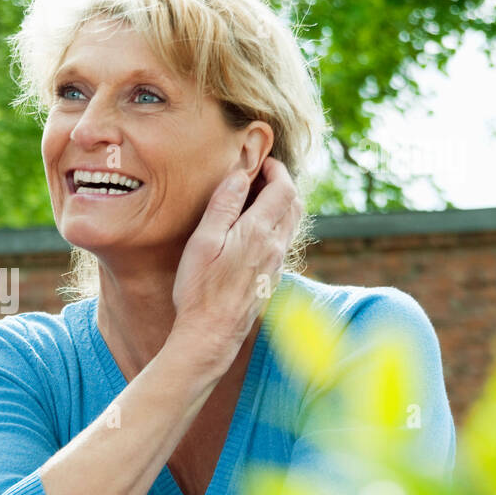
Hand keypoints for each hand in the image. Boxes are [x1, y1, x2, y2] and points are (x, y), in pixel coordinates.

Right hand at [171, 156, 302, 369]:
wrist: (211, 334)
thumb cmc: (200, 289)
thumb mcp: (204, 242)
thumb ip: (224, 206)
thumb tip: (240, 176)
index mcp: (259, 232)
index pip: (283, 189)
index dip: (276, 169)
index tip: (260, 161)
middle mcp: (275, 246)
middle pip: (294, 204)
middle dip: (282, 183)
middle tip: (260, 175)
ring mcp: (276, 263)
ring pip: (292, 223)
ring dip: (282, 203)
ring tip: (258, 197)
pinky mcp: (271, 277)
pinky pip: (283, 241)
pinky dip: (277, 223)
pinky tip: (255, 229)